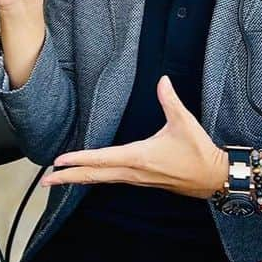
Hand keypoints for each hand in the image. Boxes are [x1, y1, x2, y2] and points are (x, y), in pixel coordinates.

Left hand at [41, 75, 226, 199]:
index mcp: (139, 157)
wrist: (215, 178)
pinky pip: (112, 180)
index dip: (79, 159)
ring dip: (80, 178)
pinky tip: (88, 176)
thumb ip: (170, 100)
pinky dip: (96, 178)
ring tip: (59, 178)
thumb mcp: (184, 122)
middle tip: (46, 180)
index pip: (102, 159)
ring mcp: (137, 179)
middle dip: (69, 177)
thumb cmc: (199, 152)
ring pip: (102, 180)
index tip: (59, 161)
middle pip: (95, 176)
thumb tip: (162, 79)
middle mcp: (134, 172)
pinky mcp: (142, 181)